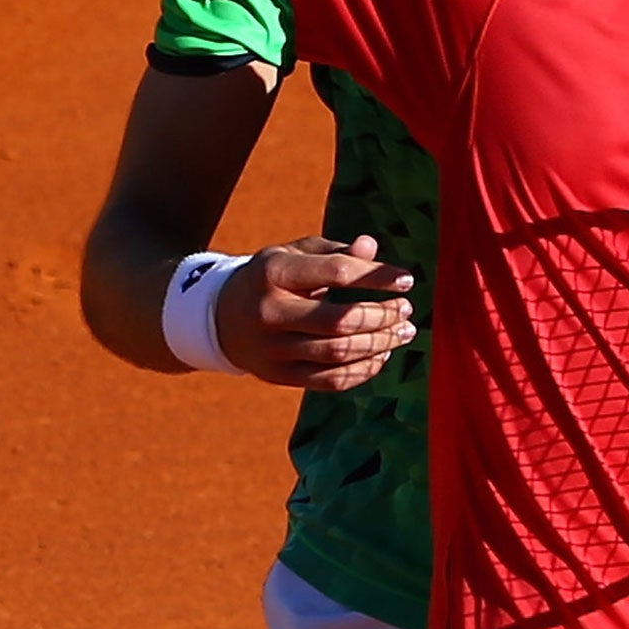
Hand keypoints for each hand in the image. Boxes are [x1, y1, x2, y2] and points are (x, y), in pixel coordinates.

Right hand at [213, 234, 415, 390]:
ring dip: (379, 345)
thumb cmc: (271, 277)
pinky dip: (362, 370)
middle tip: (407, 310)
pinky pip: (329, 381)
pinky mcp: (278, 376)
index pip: (337, 273)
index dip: (377, 277)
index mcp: (274, 272)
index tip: (407, 280)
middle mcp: (270, 312)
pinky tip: (382, 355)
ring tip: (403, 332)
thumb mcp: (294, 254)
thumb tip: (371, 247)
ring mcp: (272, 349)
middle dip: (381, 316)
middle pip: (338, 321)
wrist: (220, 317)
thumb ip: (334, 252)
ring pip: (337, 354)